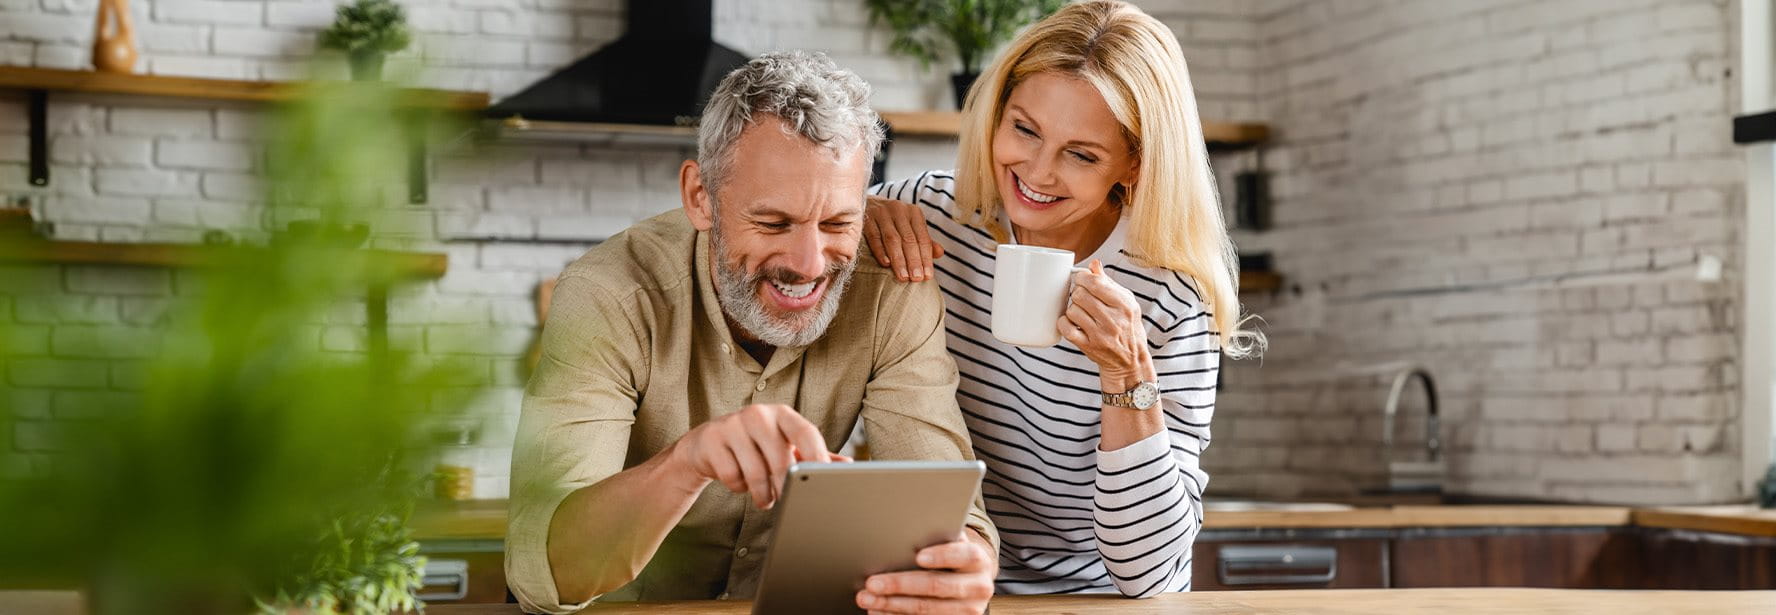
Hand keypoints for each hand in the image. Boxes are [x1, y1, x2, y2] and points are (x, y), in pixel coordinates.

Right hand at [668, 404, 846, 508]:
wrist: (707, 444)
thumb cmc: (755, 446)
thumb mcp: (785, 445)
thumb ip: (813, 455)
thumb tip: (846, 464)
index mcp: (782, 414)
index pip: (805, 432)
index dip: (817, 455)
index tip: (824, 478)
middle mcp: (758, 414)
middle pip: (781, 458)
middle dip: (785, 487)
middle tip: (785, 500)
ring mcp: (732, 424)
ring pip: (755, 472)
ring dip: (762, 494)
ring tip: (765, 498)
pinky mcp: (712, 439)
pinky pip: (731, 476)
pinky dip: (737, 487)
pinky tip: (738, 480)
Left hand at [856, 533, 994, 614]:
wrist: (971, 582)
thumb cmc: (953, 556)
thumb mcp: (952, 543)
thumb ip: (938, 537)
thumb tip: (906, 529)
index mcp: (978, 560)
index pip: (965, 555)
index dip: (942, 556)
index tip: (919, 556)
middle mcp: (978, 587)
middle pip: (937, 586)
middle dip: (900, 584)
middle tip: (872, 582)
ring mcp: (968, 610)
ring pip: (927, 609)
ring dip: (892, 604)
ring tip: (868, 598)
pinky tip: (879, 611)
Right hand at [863, 195, 942, 281]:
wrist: (867, 204)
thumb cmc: (893, 221)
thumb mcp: (911, 227)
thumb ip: (924, 241)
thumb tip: (940, 253)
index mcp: (914, 212)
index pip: (922, 238)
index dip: (926, 258)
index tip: (927, 276)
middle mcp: (899, 210)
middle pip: (908, 239)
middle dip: (913, 261)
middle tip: (916, 279)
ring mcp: (881, 213)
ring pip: (892, 239)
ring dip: (898, 259)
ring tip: (903, 276)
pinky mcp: (866, 218)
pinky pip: (874, 237)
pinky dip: (880, 251)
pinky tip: (886, 264)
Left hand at [1057, 260, 1149, 383]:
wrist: (1131, 360)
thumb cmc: (1128, 327)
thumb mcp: (1127, 303)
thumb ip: (1109, 283)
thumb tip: (1094, 264)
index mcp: (1124, 305)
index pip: (1095, 283)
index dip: (1083, 278)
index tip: (1082, 280)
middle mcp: (1113, 320)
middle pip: (1080, 295)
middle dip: (1078, 293)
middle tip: (1082, 297)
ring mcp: (1100, 335)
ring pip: (1072, 310)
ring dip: (1073, 309)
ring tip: (1081, 312)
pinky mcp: (1089, 347)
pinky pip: (1066, 328)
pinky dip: (1064, 323)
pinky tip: (1072, 322)